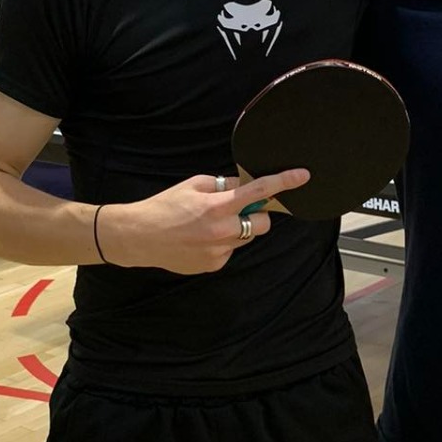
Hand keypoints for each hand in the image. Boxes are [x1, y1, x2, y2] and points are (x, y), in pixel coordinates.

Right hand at [97, 169, 308, 273]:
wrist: (139, 237)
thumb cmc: (164, 207)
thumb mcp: (192, 186)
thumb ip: (222, 185)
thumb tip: (243, 185)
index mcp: (217, 206)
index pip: (258, 192)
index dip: (283, 182)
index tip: (302, 176)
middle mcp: (221, 231)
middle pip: (261, 223)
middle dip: (255, 215)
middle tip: (234, 209)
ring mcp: (219, 252)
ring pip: (246, 238)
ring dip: (237, 229)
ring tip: (209, 226)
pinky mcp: (214, 265)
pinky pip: (230, 251)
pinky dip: (223, 244)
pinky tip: (201, 240)